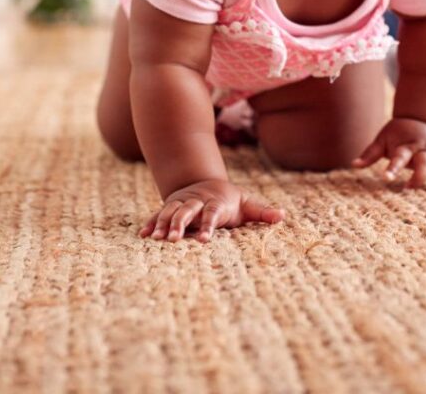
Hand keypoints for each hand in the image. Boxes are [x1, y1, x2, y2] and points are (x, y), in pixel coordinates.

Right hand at [140, 179, 283, 242]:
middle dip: (180, 224)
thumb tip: (282, 217)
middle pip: (187, 212)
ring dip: (163, 225)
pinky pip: (159, 215)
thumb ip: (262, 212)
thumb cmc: (230, 201)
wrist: (207, 184)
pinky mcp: (170, 208)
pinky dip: (151, 224)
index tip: (206, 240)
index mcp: (215, 203)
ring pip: (170, 212)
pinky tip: (143, 236)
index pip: (212, 214)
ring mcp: (181, 204)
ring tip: (154, 239)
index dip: (208, 226)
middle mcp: (196, 202)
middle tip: (173, 240)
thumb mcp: (247, 205)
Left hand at [352, 117, 425, 188]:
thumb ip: (370, 154)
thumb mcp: (382, 140)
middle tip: (410, 188)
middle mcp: (422, 147)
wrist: (417, 116)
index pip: (398, 157)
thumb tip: (353, 164)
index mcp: (405, 145)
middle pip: (424, 162)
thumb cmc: (396, 133)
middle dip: (419, 176)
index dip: (393, 168)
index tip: (387, 178)